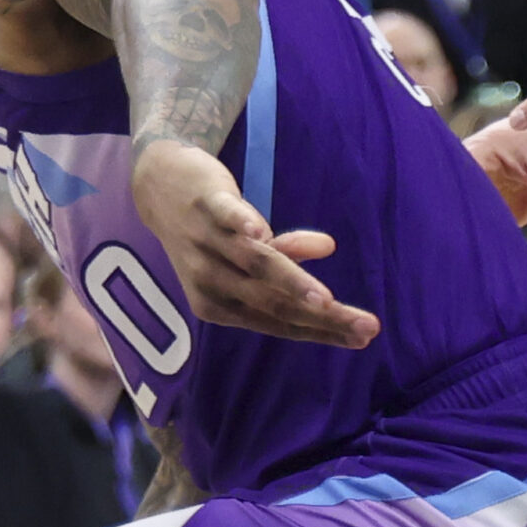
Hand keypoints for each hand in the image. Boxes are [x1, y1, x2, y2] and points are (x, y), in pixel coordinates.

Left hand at [130, 139, 375, 346]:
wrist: (159, 187)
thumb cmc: (210, 234)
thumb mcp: (245, 255)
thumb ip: (283, 260)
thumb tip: (327, 247)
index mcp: (218, 304)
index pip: (276, 323)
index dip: (320, 332)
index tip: (364, 339)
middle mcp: (208, 279)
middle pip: (272, 303)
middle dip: (322, 318)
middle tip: (367, 327)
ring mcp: (206, 241)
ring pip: (254, 265)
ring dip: (290, 281)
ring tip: (325, 299)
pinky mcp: (205, 204)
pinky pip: (226, 217)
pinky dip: (243, 224)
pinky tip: (261, 231)